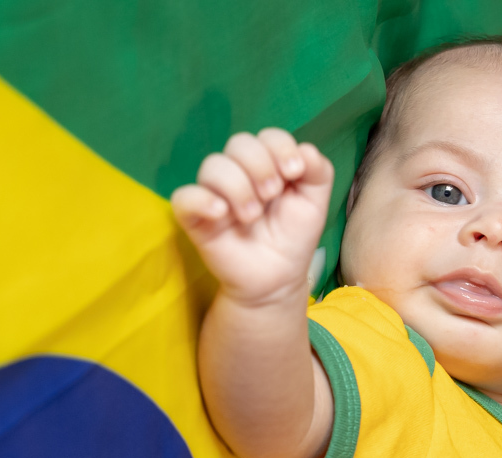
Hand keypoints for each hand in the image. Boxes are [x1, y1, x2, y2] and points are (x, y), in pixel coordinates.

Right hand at [170, 129, 333, 304]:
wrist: (278, 277)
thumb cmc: (292, 237)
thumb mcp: (315, 202)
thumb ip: (318, 170)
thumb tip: (304, 150)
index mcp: (266, 163)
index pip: (266, 136)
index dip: (280, 147)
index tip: (294, 172)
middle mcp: (238, 173)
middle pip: (239, 143)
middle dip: (260, 166)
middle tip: (271, 196)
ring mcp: (214, 194)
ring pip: (212, 166)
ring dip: (238, 187)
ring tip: (252, 216)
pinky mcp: (195, 218)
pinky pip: (184, 197)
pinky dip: (201, 200)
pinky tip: (222, 213)